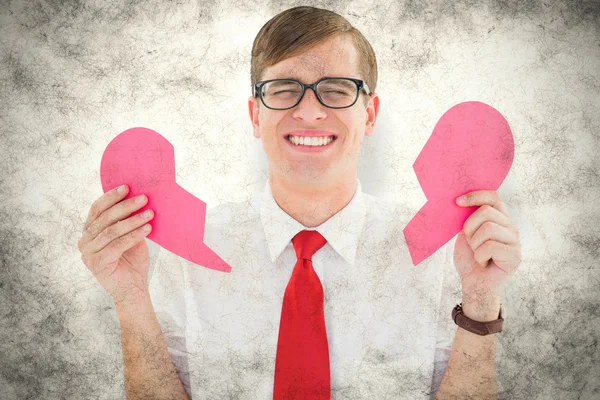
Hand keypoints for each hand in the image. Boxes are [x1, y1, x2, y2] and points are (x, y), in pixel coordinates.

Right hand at [77, 184, 154, 304]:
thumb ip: (128, 220)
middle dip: (125, 206)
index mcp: (89, 231)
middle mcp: (85, 241)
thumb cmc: (132, 261)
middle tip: (144, 198)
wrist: (133, 288)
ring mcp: (88, 253)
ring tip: (150, 213)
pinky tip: (147, 229)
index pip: (97, 209)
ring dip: (132, 220)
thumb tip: (139, 197)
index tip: (127, 187)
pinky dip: (134, 235)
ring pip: (111, 231)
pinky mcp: (97, 264)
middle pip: (104, 218)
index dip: (111, 197)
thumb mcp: (131, 235)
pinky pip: (117, 244)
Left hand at [454, 190, 521, 314]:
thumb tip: (461, 200)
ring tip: (477, 253)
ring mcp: (515, 241)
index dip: (475, 196)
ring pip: (488, 228)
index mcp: (500, 218)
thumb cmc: (469, 259)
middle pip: (486, 212)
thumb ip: (468, 217)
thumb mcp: (465, 234)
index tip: (457, 202)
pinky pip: (490, 246)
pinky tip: (483, 262)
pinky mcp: (515, 256)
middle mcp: (510, 227)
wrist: (473, 284)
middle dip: (469, 227)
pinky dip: (479, 256)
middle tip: (470, 243)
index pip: (493, 197)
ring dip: (474, 243)